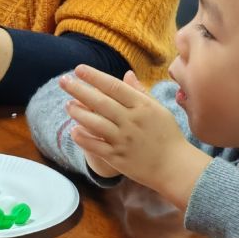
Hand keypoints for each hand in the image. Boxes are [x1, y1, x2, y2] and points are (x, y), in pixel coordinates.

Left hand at [61, 65, 210, 209]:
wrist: (175, 167)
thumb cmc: (168, 135)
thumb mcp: (158, 109)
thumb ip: (140, 92)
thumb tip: (126, 73)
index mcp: (142, 106)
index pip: (114, 87)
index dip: (95, 77)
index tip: (79, 69)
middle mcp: (131, 121)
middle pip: (100, 103)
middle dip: (79, 90)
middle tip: (63, 81)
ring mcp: (123, 140)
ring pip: (95, 123)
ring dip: (78, 113)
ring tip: (67, 105)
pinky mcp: (118, 158)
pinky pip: (96, 146)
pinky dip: (83, 138)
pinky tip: (73, 130)